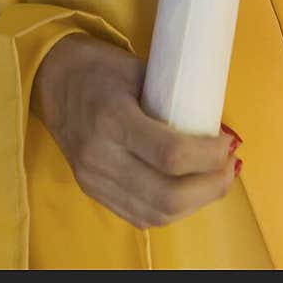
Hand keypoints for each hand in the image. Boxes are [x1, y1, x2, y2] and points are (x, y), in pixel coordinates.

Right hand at [31, 34, 238, 228]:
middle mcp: (100, 156)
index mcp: (112, 118)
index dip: (209, 155)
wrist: (51, 78)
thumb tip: (216, 122)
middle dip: (211, 186)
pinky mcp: (92, 191)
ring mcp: (93, 179)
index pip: (170, 155)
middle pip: (168, 195)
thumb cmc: (98, 65)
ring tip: (217, 180)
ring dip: (197, 203)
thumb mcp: (136, 68)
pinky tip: (190, 191)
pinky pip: (141, 216)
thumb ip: (171, 97)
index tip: (228, 141)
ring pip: (157, 214)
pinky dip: (173, 210)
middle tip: (231, 165)